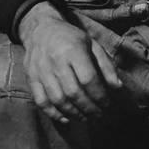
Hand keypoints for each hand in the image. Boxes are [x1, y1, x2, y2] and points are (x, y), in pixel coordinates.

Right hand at [19, 2, 122, 123]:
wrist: (41, 30)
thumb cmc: (71, 38)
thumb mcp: (92, 44)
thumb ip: (105, 65)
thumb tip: (117, 87)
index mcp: (73, 50)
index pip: (88, 79)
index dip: (99, 95)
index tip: (107, 104)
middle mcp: (56, 62)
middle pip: (73, 92)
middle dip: (89, 108)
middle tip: (99, 115)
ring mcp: (41, 71)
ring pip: (58, 100)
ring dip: (74, 113)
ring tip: (86, 118)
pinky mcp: (31, 79)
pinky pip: (41, 102)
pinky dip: (54, 114)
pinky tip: (66, 118)